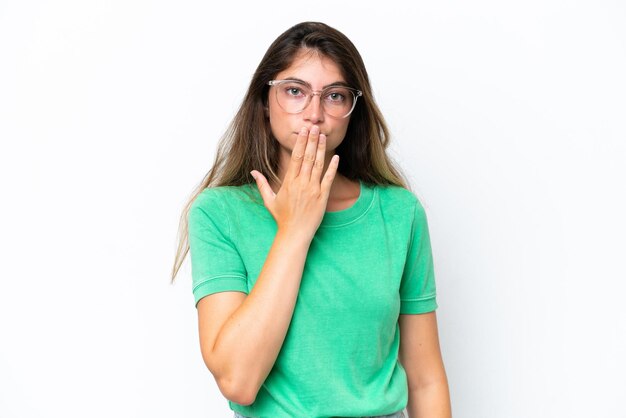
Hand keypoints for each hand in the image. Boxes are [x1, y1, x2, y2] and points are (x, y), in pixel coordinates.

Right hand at [250, 125, 338, 241]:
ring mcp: (313, 190)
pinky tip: (336, 157)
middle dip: (311, 141)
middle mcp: (301, 183)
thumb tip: (253, 172)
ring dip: (321, 149)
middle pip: (308, 157)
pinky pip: (328, 179)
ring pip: (318, 165)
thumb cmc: (282, 217)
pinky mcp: (322, 197)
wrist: (295, 233)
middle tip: (315, 127)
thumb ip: (262, 184)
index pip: (296, 157)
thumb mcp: (269, 200)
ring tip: (323, 137)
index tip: (303, 132)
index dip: (301, 143)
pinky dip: (332, 167)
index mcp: (289, 182)